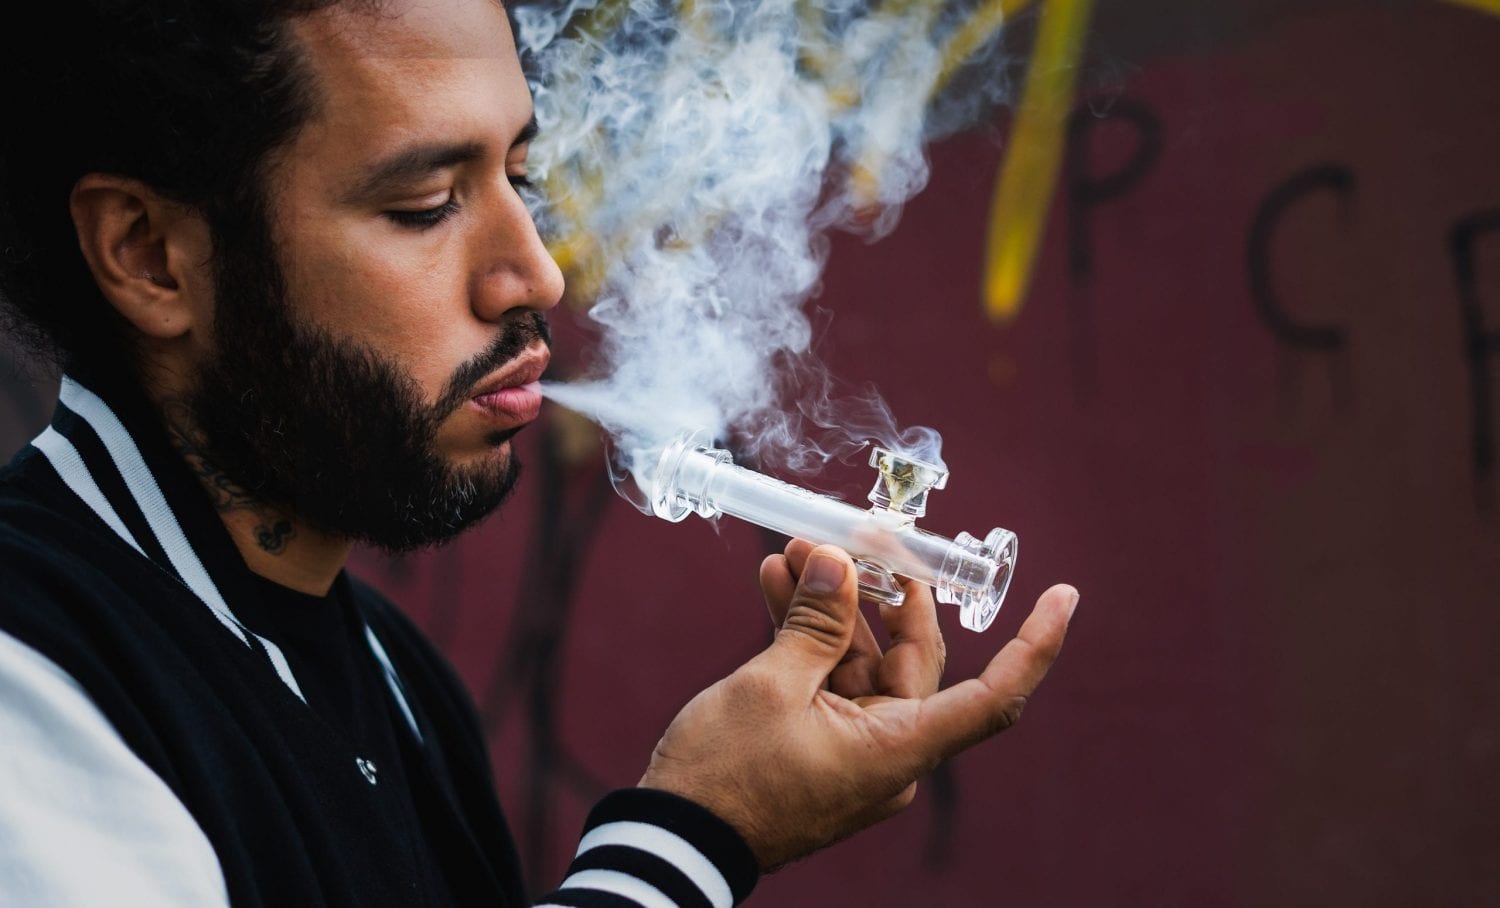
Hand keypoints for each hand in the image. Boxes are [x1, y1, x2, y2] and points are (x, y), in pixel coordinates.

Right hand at [639, 539, 1078, 871]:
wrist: (676, 837)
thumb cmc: (726, 778)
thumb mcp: (770, 686)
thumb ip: (815, 621)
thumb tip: (838, 561)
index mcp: (898, 748)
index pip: (992, 696)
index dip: (1033, 646)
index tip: (1064, 596)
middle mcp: (890, 750)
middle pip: (913, 657)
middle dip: (883, 589)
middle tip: (856, 533)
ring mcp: (855, 748)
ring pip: (861, 659)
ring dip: (831, 605)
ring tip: (794, 551)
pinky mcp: (821, 743)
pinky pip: (829, 678)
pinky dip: (809, 635)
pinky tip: (781, 585)